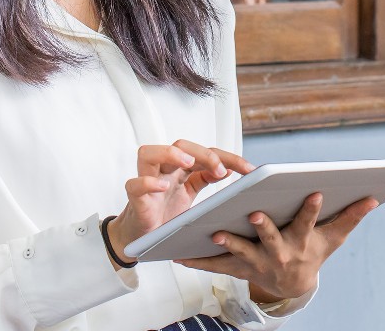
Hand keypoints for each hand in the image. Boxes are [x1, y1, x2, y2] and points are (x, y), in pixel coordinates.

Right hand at [106, 140, 254, 267]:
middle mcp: (163, 170)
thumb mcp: (190, 195)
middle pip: (180, 145)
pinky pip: (135, 185)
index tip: (249, 169)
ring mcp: (147, 181)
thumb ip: (205, 179)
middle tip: (220, 169)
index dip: (227, 157)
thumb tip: (228, 168)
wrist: (140, 238)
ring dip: (171, 154)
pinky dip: (147, 183)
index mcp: (179, 169)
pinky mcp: (135, 199)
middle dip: (203, 153)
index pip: (204, 153)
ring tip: (189, 163)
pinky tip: (161, 186)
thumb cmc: (164, 214)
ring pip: (149, 153)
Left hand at [176, 193, 378, 301]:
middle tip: (255, 211)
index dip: (311, 209)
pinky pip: (215, 266)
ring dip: (227, 243)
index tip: (315, 192)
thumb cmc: (313, 253)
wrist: (292, 286)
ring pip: (239, 252)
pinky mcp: (237, 268)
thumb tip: (373, 196)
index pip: (308, 222)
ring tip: (213, 232)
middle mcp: (278, 253)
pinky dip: (197, 260)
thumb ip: (351, 217)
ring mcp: (256, 262)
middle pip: (270, 238)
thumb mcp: (333, 239)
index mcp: (301, 242)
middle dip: (263, 226)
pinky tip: (180, 253)